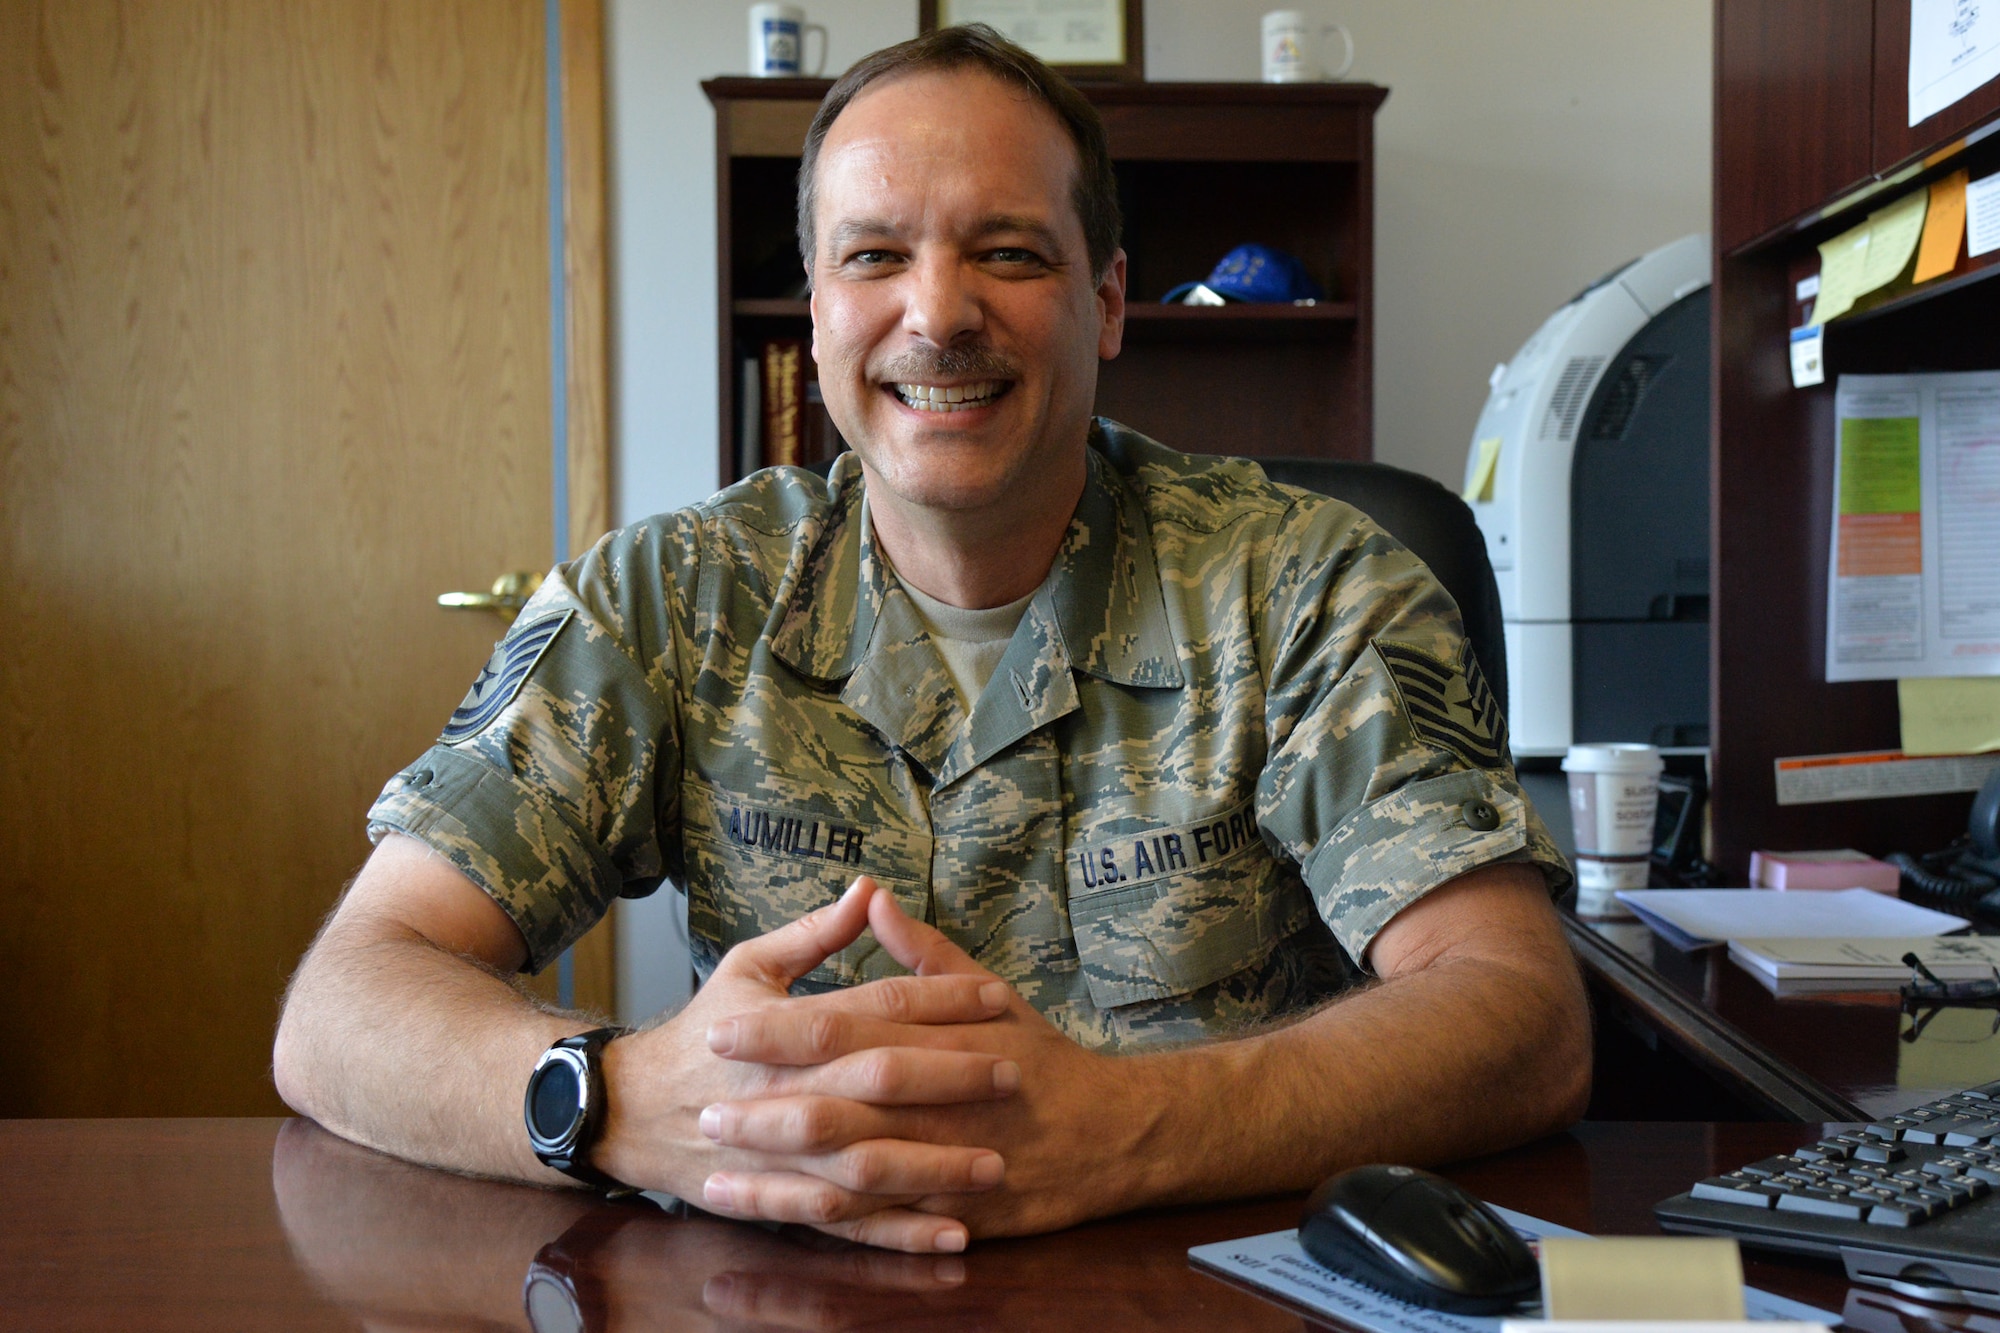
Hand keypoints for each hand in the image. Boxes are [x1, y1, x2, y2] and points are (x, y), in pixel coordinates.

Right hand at [594, 878, 1020, 1252]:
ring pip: (868, 1159)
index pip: (875, 1006)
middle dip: (951, 1077)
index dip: (939, 999)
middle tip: (1013, 1072)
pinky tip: (952, 1235)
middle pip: (880, 1079)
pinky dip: (900, 1234)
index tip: (996, 996)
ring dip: (936, 1165)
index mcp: (783, 1025)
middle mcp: (785, 1087)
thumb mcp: (748, 966)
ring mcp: (781, 1150)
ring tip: (998, 1164)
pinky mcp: (781, 1197)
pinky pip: (848, 1221)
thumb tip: (869, 888)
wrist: (632, 1109)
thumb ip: (813, 933)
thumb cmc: (702, 1030)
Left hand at [698, 889, 1149, 1240]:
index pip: (846, 1026)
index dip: (778, 1030)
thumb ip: (923, 952)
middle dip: (765, 1109)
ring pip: (850, 1171)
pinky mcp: (955, 1212)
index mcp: (941, 1036)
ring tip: (719, 1168)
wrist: (1113, 1131)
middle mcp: (941, 1099)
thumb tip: (872, 898)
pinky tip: (778, 1219)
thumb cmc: (1041, 1056)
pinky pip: (882, 1223)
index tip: (719, 1027)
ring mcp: (947, 1161)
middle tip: (702, 1105)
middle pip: (839, 1104)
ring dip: (782, 1172)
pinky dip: (828, 1223)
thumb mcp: (989, 992)